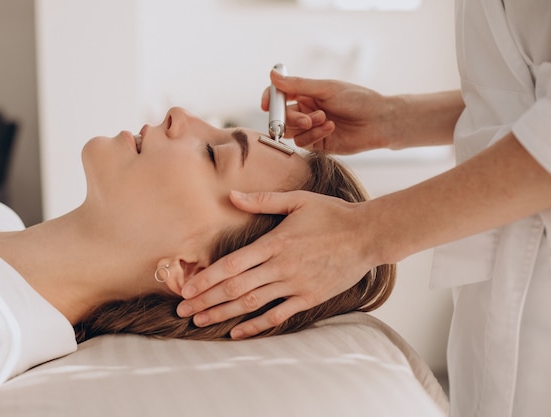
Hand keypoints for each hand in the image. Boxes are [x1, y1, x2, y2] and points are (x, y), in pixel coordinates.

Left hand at [176, 190, 375, 338]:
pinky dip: (256, 326)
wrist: (367, 235)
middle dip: (206, 300)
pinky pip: (277, 316)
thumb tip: (231, 195)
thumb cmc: (333, 214)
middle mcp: (281, 266)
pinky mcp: (308, 298)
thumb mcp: (298, 200)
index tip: (186, 289)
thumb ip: (262, 201)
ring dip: (223, 314)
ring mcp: (294, 285)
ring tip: (200, 322)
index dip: (206, 278)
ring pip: (252, 304)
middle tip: (183, 310)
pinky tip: (237, 333)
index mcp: (274, 242)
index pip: (232, 264)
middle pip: (235, 288)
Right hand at [261, 69, 399, 153]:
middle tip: (306, 118)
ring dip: (305, 126)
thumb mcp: (326, 88)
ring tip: (324, 119)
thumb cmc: (357, 99)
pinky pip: (303, 142)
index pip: (279, 96)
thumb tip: (272, 75)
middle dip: (290, 118)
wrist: (379, 121)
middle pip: (282, 117)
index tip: (267, 104)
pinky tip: (331, 127)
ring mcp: (311, 128)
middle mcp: (306, 111)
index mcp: (306, 94)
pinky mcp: (318, 144)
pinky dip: (314, 135)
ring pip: (291, 131)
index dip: (270, 100)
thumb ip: (298, 85)